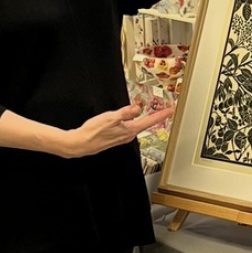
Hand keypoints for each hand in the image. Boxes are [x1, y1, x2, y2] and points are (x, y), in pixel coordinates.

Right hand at [60, 104, 174, 157]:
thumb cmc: (93, 132)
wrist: (80, 144)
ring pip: (136, 125)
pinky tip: (128, 118)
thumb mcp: (110, 118)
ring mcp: (121, 137)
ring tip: (148, 110)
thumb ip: (125, 113)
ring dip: (143, 118)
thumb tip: (138, 108)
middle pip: (145, 123)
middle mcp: (127, 135)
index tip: (171, 110)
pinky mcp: (115, 136)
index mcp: (129, 130)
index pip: (150, 121)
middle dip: (155, 116)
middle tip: (165, 109)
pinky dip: (131, 121)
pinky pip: (128, 127)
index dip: (162, 114)